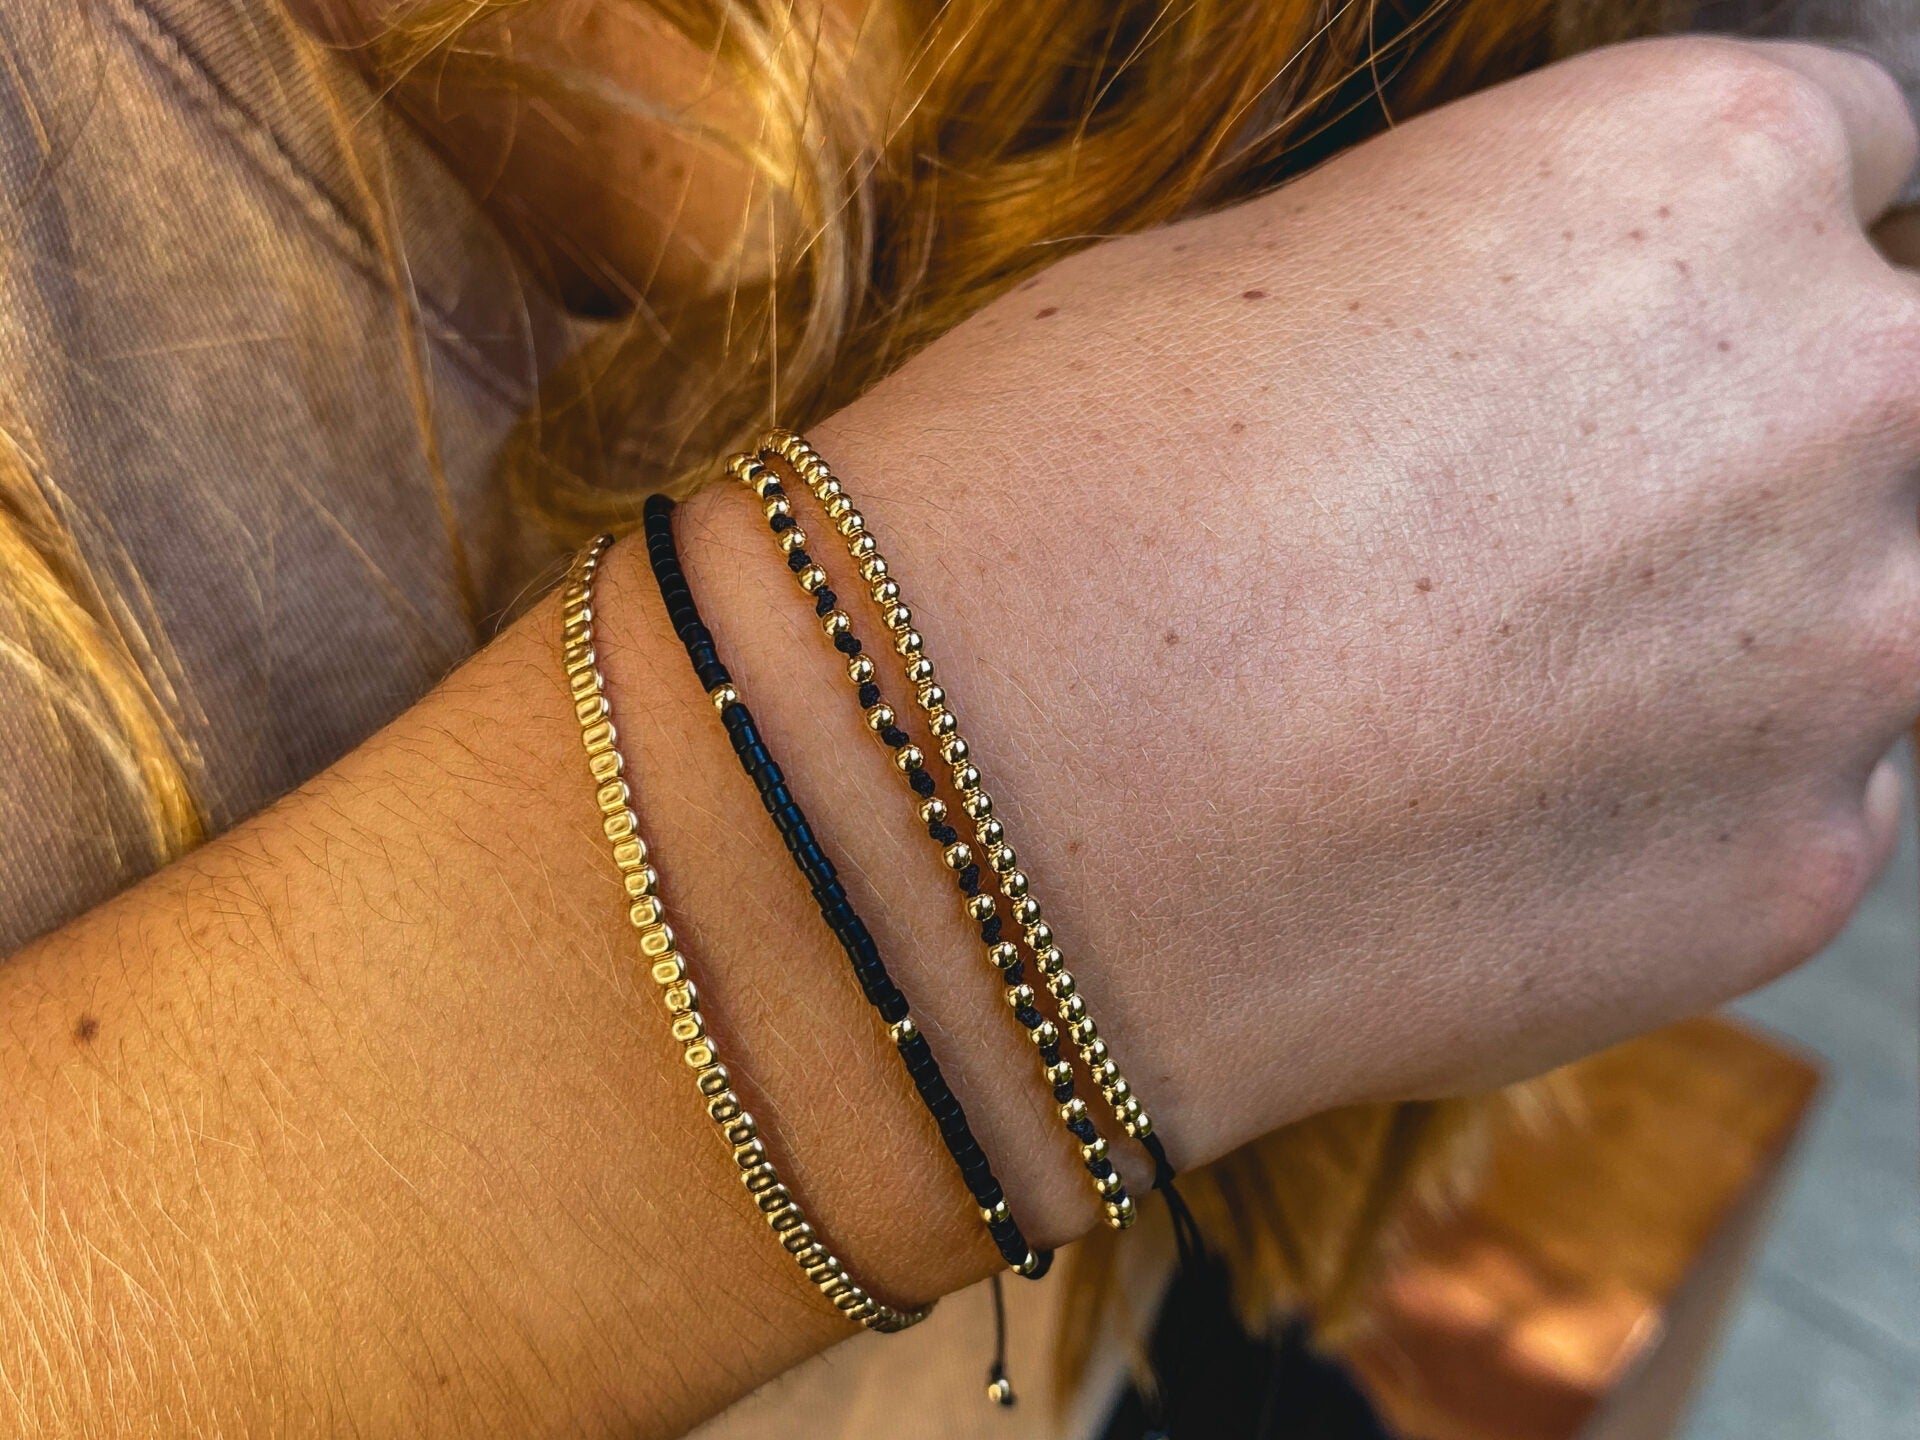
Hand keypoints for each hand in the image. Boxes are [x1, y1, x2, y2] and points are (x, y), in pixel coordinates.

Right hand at [702, 37, 1919, 1172]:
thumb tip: (1537, 354)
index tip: (1629, 336)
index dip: (1706, 253)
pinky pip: (1802, 803)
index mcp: (1700, 167)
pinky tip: (1493, 822)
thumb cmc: (1052, 494)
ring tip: (1509, 697)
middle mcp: (1843, 392)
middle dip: (1747, 443)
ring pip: (1867, 614)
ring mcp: (1846, 659)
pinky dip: (1684, 805)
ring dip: (1737, 634)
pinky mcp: (1792, 883)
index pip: (1838, 151)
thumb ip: (1487, 281)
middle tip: (1557, 534)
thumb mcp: (1259, 281)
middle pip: (1887, 396)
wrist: (969, 809)